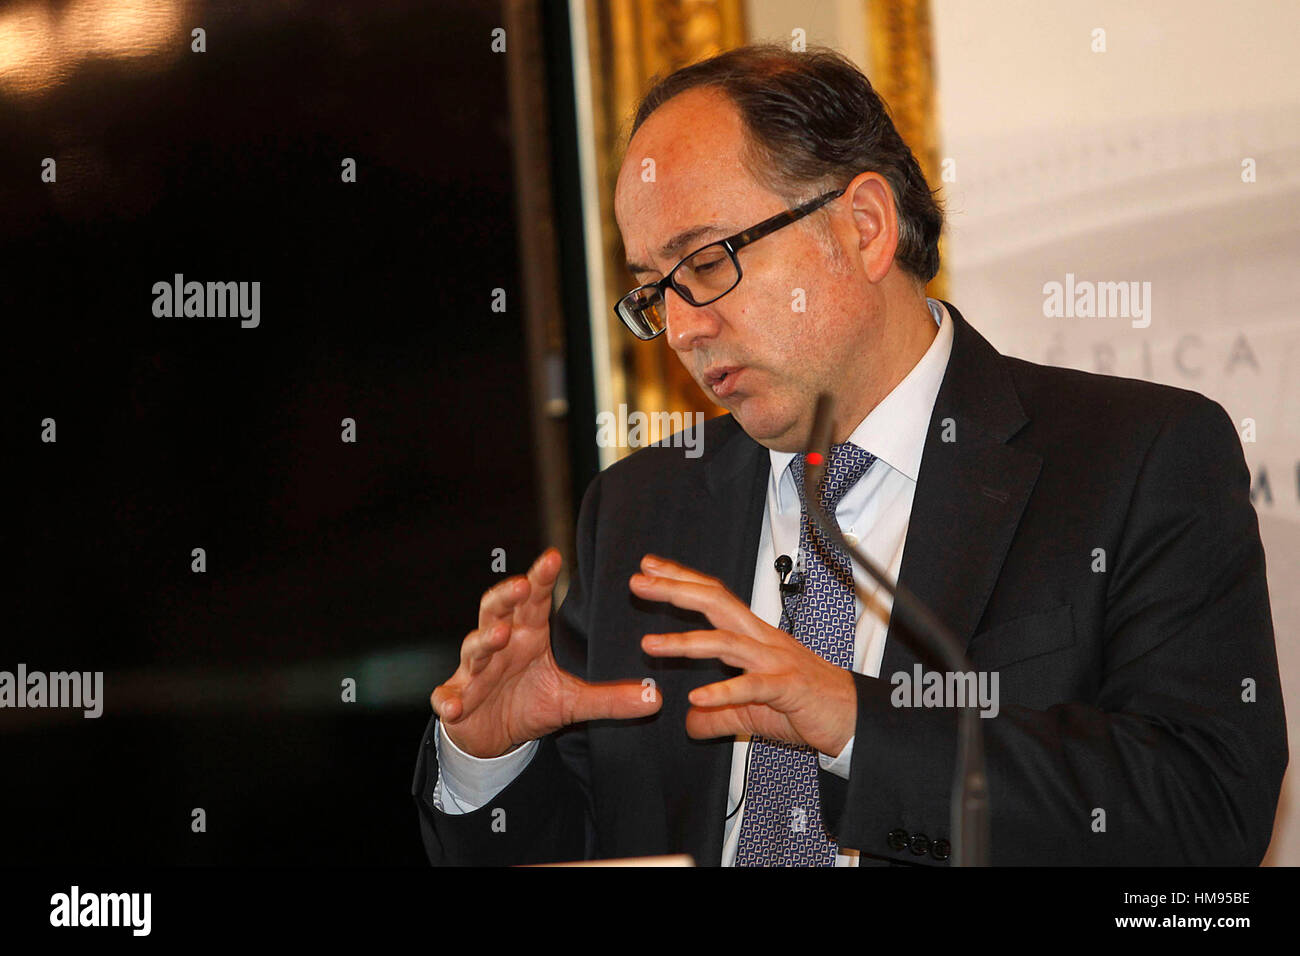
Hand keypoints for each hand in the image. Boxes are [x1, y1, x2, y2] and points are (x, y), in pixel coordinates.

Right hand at [431, 548, 660, 757]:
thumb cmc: (529, 703)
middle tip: (522, 585)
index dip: (541, 578)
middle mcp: (499, 646)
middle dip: (506, 596)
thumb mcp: (573, 702)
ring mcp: (474, 672)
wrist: (491, 736)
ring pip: (474, 648)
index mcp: (527, 637)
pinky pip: (448, 696)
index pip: (534, 602)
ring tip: (499, 636)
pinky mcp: (456, 699)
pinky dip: (448, 698)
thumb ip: (610, 698)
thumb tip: (656, 699)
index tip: (553, 557)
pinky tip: (453, 704)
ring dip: (484, 641)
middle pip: (496, 611)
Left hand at [631, 554, 856, 755]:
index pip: (714, 598)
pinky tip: (696, 699)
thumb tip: (689, 722)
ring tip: (649, 644)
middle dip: (675, 590)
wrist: (854, 719)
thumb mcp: (752, 712)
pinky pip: (751, 689)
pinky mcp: (788, 689)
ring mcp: (776, 662)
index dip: (681, 580)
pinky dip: (722, 693)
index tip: (649, 567)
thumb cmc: (808, 706)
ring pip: (726, 643)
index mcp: (755, 636)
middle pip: (716, 603)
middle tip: (639, 581)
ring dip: (685, 643)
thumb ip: (719, 714)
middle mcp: (763, 640)